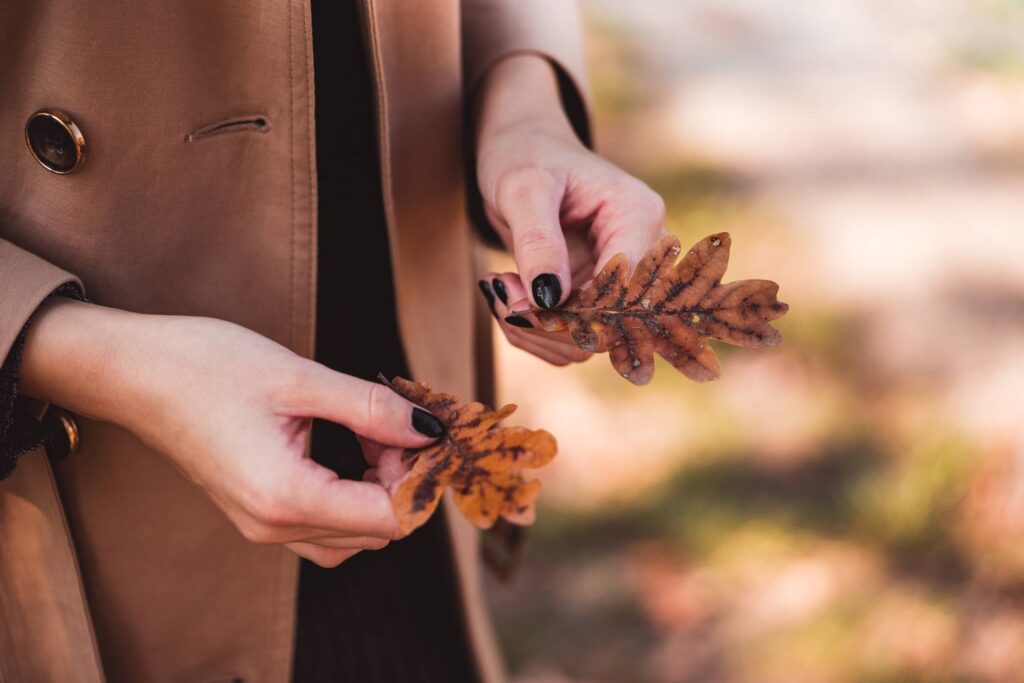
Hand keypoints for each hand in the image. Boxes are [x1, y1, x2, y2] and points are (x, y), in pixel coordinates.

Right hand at [20, 300, 439, 566]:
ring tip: (372, 431)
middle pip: (376, 531)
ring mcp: (261, 526)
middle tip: (395, 421)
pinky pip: (323, 525)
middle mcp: (273, 526)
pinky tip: (349, 446)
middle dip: (403, 480)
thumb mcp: (300, 378)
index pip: (390, 518)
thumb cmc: (207, 367)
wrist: (135, 373)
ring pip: (352, 535)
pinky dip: (350, 493)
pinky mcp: (256, 513)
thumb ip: (372, 409)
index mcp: (286, 497)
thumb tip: (430, 429)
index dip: (420, 478)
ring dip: (378, 490)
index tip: (424, 429)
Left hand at [473, 55, 667, 364]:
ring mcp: (620, 278)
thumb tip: (549, 298)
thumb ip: (537, 241)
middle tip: (498, 291)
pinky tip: (508, 297)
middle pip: (608, 324)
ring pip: (587, 340)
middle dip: (546, 322)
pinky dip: (533, 330)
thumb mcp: (522, 187)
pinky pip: (571, 337)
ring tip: (499, 289)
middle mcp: (641, 251)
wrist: (520, 152)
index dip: (569, 308)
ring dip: (534, 329)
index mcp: (638, 215)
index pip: (622, 289)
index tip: (512, 300)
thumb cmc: (524, 154)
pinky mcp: (596, 297)